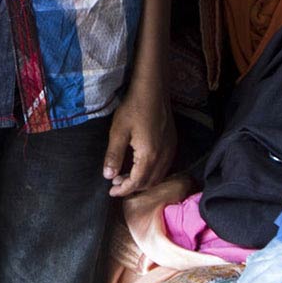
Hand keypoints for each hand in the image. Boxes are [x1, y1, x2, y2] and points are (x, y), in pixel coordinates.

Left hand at [103, 80, 174, 197]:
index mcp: (149, 156)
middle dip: (132, 186)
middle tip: (116, 183)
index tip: (111, 192)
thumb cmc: (133, 108)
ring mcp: (170, 150)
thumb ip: (113, 156)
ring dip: (142, 180)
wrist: (153, 90)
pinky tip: (140, 165)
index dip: (123, 190)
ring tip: (125, 175)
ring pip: (158, 176)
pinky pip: (164, 167)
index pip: (136, 182)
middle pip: (149, 182)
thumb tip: (108, 176)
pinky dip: (152, 172)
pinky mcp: (173, 143)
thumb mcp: (118, 132)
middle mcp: (163, 156)